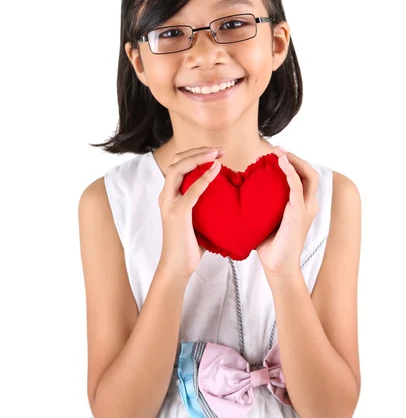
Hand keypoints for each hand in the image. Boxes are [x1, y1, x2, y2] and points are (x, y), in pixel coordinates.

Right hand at [157, 146, 224, 278]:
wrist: (177, 267)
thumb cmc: (190, 245)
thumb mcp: (198, 218)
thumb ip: (205, 203)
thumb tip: (228, 194)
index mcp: (169, 194)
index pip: (178, 164)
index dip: (196, 153)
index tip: (217, 152)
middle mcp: (166, 196)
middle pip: (176, 161)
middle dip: (198, 151)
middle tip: (220, 150)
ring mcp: (169, 204)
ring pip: (177, 170)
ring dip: (198, 158)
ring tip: (216, 154)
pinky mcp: (176, 215)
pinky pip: (190, 192)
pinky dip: (203, 179)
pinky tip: (216, 170)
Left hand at [256, 146, 319, 275]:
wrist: (277, 266)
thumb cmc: (270, 246)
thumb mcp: (267, 220)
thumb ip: (263, 206)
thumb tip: (242, 195)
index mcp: (303, 206)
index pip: (304, 178)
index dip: (294, 164)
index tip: (277, 155)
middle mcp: (309, 205)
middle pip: (310, 172)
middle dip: (296, 158)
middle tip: (278, 150)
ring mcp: (306, 208)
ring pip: (309, 175)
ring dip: (294, 160)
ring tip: (279, 152)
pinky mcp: (299, 212)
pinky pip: (297, 185)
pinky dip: (290, 171)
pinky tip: (281, 162)